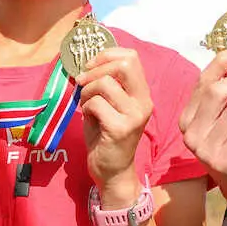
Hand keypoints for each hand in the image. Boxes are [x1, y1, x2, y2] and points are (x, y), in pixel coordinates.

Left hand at [73, 47, 152, 203]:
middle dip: (96, 69)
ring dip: (87, 91)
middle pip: (123, 64)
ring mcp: (134, 115)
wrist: (111, 171)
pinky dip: (86, 108)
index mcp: (142, 93)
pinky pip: (96, 104)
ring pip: (105, 83)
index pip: (132, 57)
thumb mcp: (109, 105)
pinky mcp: (120, 128)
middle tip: (82, 81)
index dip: (107, 55)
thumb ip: (105, 84)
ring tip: (85, 104)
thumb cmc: (106, 136)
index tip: (90, 65)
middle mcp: (143, 102)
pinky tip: (88, 118)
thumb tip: (85, 63)